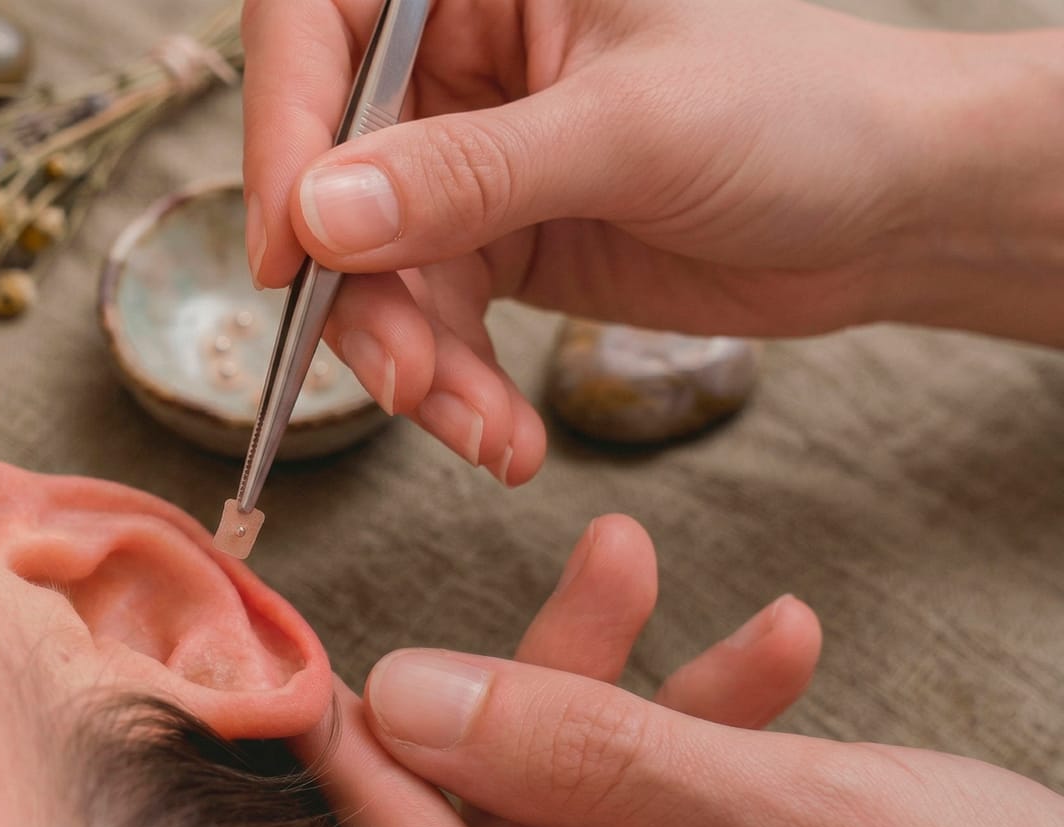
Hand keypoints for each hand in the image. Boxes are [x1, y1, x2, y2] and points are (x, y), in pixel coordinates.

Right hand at [242, 0, 1063, 476]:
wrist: (893, 210)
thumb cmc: (799, 114)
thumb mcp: (632, 132)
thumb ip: (470, 173)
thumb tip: (319, 217)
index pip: (316, 27)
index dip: (280, 134)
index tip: (293, 251)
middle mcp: (457, 64)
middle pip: (331, 172)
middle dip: (361, 292)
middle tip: (404, 378)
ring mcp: (469, 161)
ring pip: (373, 267)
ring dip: (411, 362)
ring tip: (479, 428)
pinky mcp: (496, 243)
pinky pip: (431, 321)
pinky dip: (455, 388)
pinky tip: (503, 439)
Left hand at [312, 515, 1063, 826]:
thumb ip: (600, 758)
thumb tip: (414, 697)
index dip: (377, 788)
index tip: (312, 680)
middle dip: (540, 697)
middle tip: (579, 573)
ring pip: (583, 813)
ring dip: (631, 691)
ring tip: (645, 563)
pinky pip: (662, 818)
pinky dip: (703, 732)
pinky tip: (774, 649)